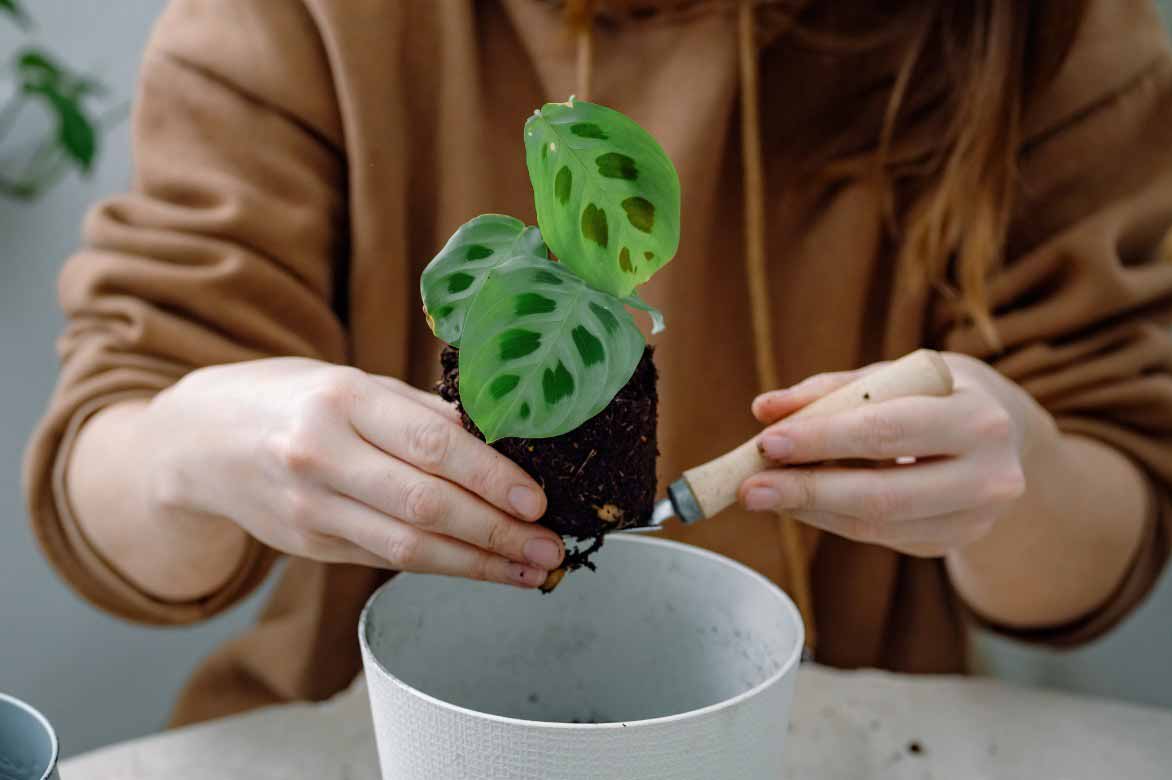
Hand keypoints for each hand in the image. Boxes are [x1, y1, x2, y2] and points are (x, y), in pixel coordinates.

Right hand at [145, 357, 562, 586]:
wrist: (197, 441)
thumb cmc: (292, 399)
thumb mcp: (354, 383)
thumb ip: (423, 413)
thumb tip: (504, 442)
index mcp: (341, 401)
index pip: (431, 446)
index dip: (491, 478)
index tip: (539, 500)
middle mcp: (321, 456)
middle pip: (424, 505)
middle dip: (497, 533)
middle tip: (550, 547)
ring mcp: (310, 508)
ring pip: (407, 547)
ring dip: (478, 565)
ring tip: (531, 570)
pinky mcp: (308, 544)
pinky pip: (385, 558)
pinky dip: (441, 567)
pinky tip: (482, 569)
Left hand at [739, 354, 1045, 556]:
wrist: (1005, 435)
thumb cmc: (936, 393)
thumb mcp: (895, 375)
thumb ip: (831, 391)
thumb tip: (764, 409)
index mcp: (979, 417)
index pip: (887, 431)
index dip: (823, 439)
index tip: (767, 441)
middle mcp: (990, 476)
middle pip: (884, 494)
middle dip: (808, 490)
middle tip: (749, 487)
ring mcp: (975, 519)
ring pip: (878, 524)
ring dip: (811, 510)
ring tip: (762, 493)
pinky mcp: (952, 543)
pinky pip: (879, 536)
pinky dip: (831, 519)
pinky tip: (798, 503)